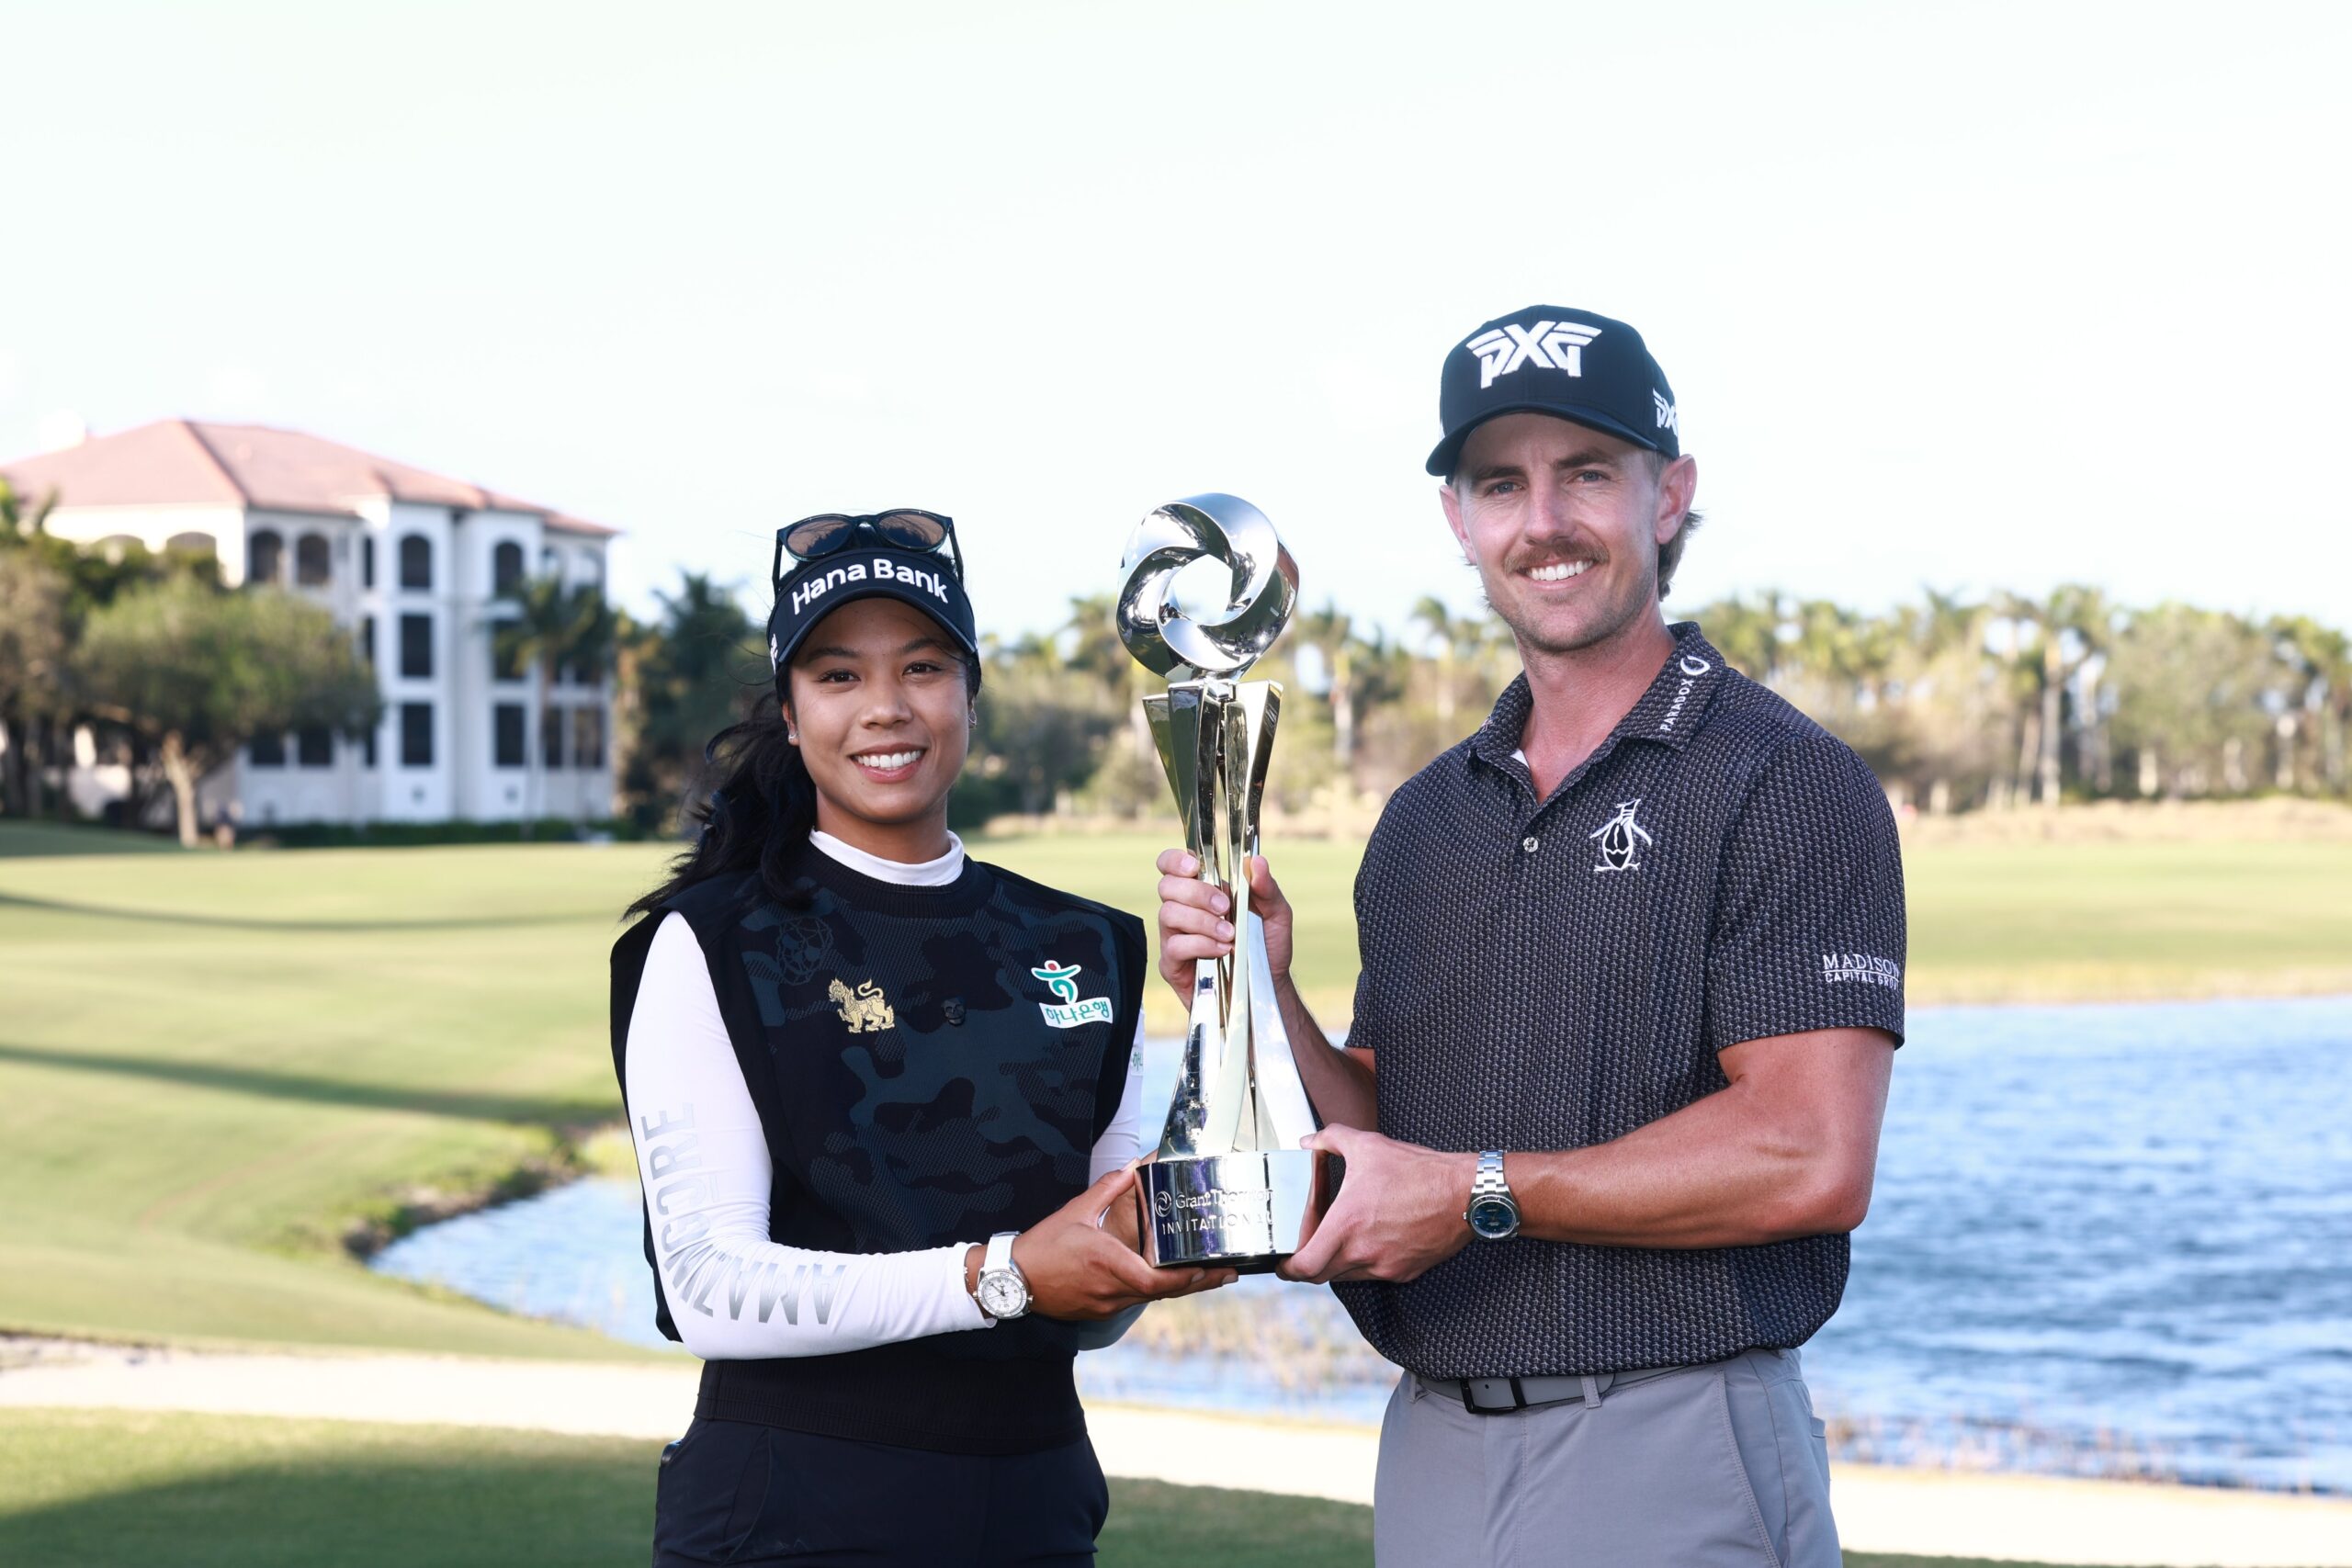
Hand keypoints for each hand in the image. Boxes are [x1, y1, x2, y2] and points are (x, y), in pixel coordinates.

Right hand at [977, 1167, 1237, 1320]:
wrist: (1012, 1280)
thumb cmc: (1043, 1245)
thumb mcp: (1077, 1210)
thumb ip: (1109, 1187)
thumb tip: (1134, 1167)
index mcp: (1109, 1264)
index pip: (1158, 1281)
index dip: (1189, 1278)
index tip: (1214, 1269)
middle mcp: (1112, 1290)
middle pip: (1165, 1293)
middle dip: (1199, 1282)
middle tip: (1228, 1272)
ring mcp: (1106, 1304)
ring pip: (1151, 1298)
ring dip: (1178, 1287)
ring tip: (1206, 1272)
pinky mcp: (1099, 1310)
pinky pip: (1134, 1299)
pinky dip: (1153, 1289)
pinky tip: (1165, 1278)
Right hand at [1154, 849, 1293, 1012]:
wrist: (1267, 986)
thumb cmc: (1267, 946)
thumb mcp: (1276, 914)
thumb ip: (1266, 887)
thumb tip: (1257, 861)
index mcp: (1202, 891)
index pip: (1171, 866)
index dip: (1174, 861)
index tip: (1194, 866)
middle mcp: (1182, 910)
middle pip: (1166, 886)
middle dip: (1197, 893)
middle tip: (1225, 906)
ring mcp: (1174, 937)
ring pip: (1168, 914)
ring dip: (1202, 921)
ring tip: (1230, 934)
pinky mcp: (1172, 964)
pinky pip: (1175, 946)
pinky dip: (1201, 944)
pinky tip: (1222, 950)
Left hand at [1279, 1125, 1477, 1284]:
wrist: (1464, 1193)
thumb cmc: (1419, 1171)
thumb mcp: (1367, 1146)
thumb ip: (1331, 1140)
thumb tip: (1310, 1141)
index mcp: (1347, 1226)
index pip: (1304, 1267)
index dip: (1288, 1268)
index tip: (1283, 1262)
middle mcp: (1363, 1253)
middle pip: (1321, 1275)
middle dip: (1311, 1261)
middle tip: (1310, 1243)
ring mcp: (1386, 1266)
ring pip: (1348, 1275)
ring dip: (1338, 1260)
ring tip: (1345, 1233)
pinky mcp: (1405, 1271)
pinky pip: (1376, 1273)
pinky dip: (1367, 1260)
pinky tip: (1375, 1235)